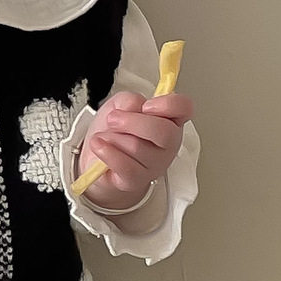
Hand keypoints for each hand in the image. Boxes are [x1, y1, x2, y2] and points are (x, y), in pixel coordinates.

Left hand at [78, 89, 193, 211]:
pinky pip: (124, 166)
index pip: (183, 108)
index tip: (145, 106)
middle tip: (113, 119)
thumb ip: (129, 100)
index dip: (167, 104)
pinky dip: (106, 152)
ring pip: (136, 147)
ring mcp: (155, 164)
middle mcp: (167, 144)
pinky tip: (98, 145)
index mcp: (168, 120)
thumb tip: (134, 105)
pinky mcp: (136, 180)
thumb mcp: (118, 106)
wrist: (97, 159)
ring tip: (105, 137)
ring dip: (113, 138)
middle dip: (132, 122)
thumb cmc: (113, 132)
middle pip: (163, 131)